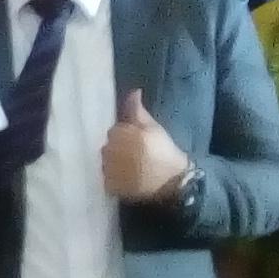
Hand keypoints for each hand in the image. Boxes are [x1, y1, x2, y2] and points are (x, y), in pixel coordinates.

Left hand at [103, 88, 192, 203]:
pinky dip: (113, 178)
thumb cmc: (164, 151)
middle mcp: (114, 151)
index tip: (135, 142)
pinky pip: (105, 178)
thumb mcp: (153, 128)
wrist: (173, 181)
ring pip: (105, 162)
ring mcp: (111, 170)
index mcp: (125, 135)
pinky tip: (127, 178)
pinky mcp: (110, 185)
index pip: (113, 131)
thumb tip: (133, 92)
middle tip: (134, 156)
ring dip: (113, 163)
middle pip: (107, 146)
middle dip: (117, 149)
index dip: (124, 136)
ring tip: (131, 168)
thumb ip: (138, 111)